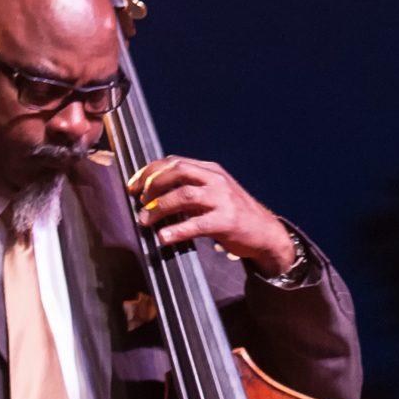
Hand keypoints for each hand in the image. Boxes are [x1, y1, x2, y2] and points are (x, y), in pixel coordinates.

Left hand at [127, 156, 297, 273]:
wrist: (265, 232)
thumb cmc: (234, 213)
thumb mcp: (214, 192)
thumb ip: (190, 188)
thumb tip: (153, 194)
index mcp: (211, 170)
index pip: (174, 161)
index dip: (148, 171)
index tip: (133, 186)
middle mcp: (216, 180)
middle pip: (177, 171)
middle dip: (152, 184)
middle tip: (140, 201)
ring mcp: (223, 199)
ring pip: (183, 195)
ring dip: (159, 208)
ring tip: (146, 220)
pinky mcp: (226, 221)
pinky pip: (196, 224)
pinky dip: (176, 230)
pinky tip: (163, 237)